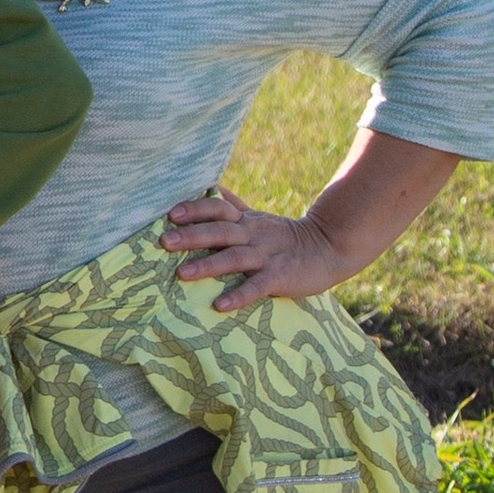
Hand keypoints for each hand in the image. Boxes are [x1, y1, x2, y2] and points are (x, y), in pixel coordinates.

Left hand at [160, 186, 343, 312]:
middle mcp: (253, 235)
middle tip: (164, 241)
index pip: (218, 208)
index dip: (195, 209)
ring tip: (182, 274)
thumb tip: (210, 187)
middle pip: (220, 231)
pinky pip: (257, 286)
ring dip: (207, 266)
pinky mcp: (280, 277)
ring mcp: (266, 256)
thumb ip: (234, 206)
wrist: (329, 248)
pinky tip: (220, 305)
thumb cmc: (284, 237)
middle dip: (191, 235)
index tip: (171, 213)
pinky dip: (239, 295)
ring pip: (234, 258)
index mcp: (246, 220)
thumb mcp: (258, 218)